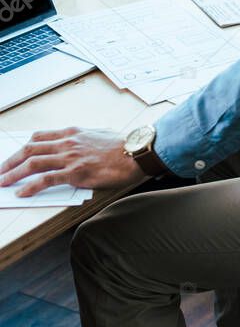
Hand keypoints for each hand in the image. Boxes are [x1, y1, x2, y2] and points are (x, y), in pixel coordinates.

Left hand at [0, 127, 147, 196]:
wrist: (138, 152)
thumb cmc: (125, 146)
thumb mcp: (101, 134)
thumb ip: (86, 139)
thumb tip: (82, 146)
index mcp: (73, 133)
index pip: (39, 137)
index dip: (23, 147)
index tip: (15, 154)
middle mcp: (68, 142)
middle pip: (30, 149)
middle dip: (10, 161)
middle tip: (0, 170)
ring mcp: (70, 157)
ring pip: (33, 163)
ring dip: (13, 173)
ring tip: (3, 182)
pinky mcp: (76, 172)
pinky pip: (46, 179)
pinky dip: (30, 187)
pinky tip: (22, 193)